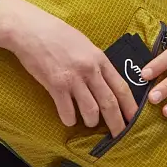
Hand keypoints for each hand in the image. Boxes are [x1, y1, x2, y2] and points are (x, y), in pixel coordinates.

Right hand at [0, 0, 138, 136]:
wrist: (31, 29)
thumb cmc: (57, 34)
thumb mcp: (85, 45)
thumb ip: (96, 63)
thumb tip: (107, 82)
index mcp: (99, 59)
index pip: (122, 87)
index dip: (130, 106)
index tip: (135, 120)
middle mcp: (89, 70)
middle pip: (109, 103)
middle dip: (117, 124)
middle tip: (120, 137)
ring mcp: (73, 78)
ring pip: (91, 110)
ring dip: (91, 121)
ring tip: (89, 122)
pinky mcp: (55, 85)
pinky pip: (67, 111)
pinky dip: (69, 119)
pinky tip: (69, 119)